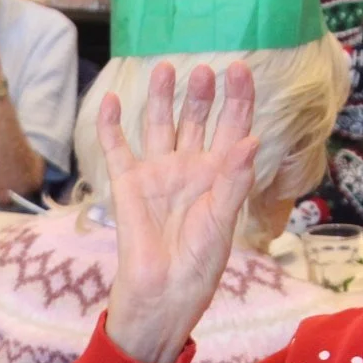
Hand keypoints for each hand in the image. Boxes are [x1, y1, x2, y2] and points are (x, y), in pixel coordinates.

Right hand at [99, 61, 257, 362]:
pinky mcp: (127, 185)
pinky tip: (111, 102)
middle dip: (200, 94)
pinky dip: (111, 126)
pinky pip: (117, 149)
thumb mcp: (222, 223)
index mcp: (221, 176)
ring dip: (161, 98)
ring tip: (164, 67)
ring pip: (159, 125)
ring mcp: (157, 175)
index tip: (238, 69)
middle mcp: (190, 169)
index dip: (237, 98)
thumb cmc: (199, 265)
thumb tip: (252, 140)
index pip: (233, 127)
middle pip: (196, 120)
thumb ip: (234, 180)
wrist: (161, 295)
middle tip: (202, 70)